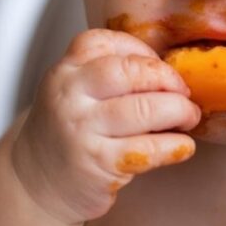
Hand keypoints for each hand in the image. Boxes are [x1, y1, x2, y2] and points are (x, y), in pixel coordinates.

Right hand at [11, 29, 200, 225]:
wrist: (38, 183)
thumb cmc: (66, 133)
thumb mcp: (74, 92)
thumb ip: (107, 75)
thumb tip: (169, 72)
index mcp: (66, 71)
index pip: (105, 43)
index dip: (143, 51)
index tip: (162, 67)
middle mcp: (70, 96)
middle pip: (129, 72)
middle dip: (167, 79)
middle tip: (184, 93)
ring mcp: (82, 130)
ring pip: (144, 109)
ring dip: (178, 111)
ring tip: (188, 117)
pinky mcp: (98, 163)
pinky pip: (148, 148)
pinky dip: (175, 146)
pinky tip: (182, 146)